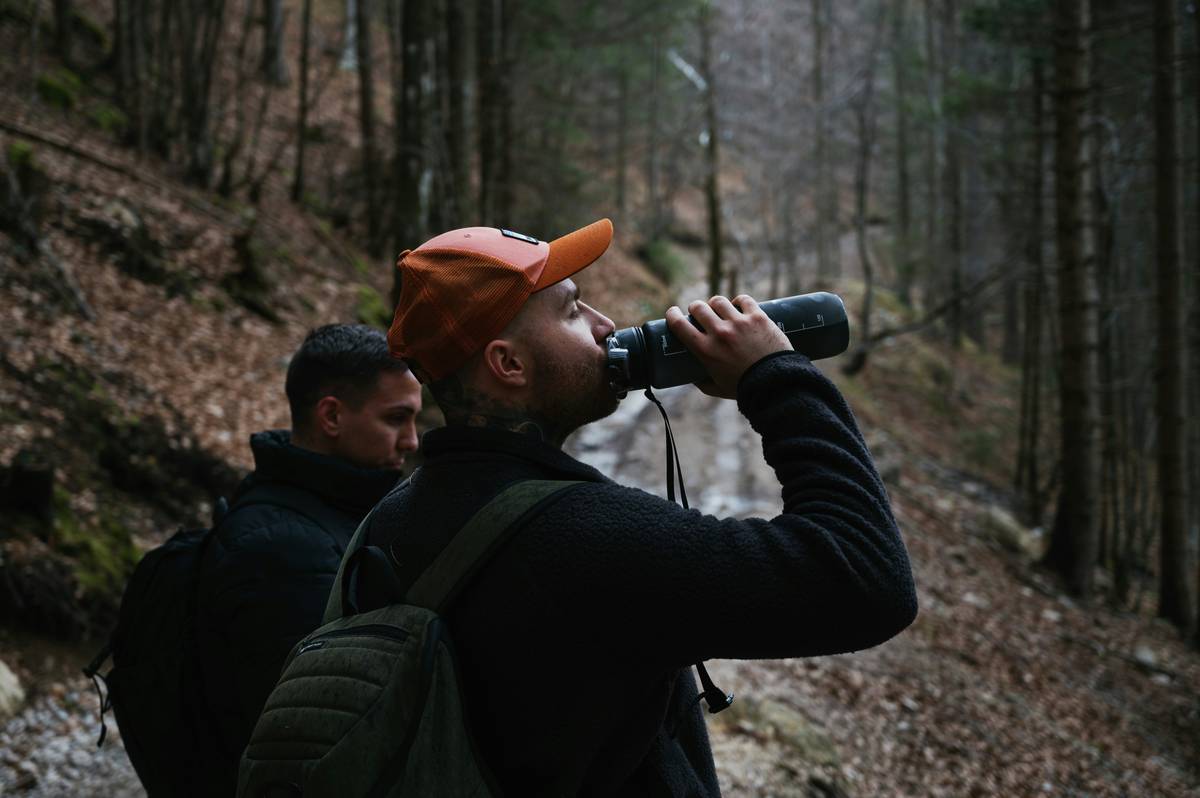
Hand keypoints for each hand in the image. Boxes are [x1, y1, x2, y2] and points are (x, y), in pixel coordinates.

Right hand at [665, 295, 791, 398]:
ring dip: (715, 304)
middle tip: (699, 312)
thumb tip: (694, 378)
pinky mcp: (758, 317)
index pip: (679, 324)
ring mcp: (739, 323)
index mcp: (705, 350)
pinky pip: (743, 299)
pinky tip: (738, 306)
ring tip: (719, 309)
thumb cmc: (745, 388)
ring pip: (719, 301)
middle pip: (699, 307)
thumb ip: (703, 384)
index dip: (672, 315)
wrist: (776, 383)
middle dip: (695, 308)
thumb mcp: (717, 389)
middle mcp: (719, 333)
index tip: (673, 313)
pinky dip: (738, 301)